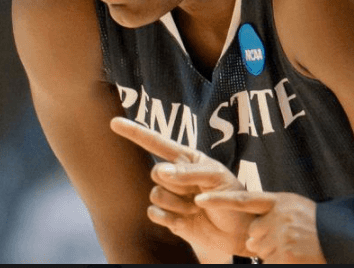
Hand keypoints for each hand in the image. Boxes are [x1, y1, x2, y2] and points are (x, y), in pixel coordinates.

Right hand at [110, 117, 253, 258]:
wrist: (239, 231)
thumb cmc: (232, 197)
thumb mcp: (217, 178)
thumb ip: (188, 172)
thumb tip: (160, 171)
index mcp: (186, 159)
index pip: (156, 143)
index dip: (135, 132)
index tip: (114, 122)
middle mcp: (174, 176)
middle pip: (155, 173)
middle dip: (176, 183)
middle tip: (198, 192)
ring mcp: (170, 198)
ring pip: (155, 195)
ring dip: (177, 203)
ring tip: (196, 208)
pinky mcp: (168, 218)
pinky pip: (154, 214)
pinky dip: (169, 217)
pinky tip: (185, 220)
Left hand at [194, 190, 325, 263]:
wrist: (338, 235)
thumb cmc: (313, 221)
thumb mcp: (292, 206)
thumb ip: (269, 212)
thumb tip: (250, 235)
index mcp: (277, 201)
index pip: (242, 199)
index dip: (219, 200)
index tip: (199, 199)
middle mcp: (276, 218)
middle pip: (252, 233)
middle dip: (263, 238)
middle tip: (285, 236)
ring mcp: (280, 237)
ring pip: (260, 249)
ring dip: (272, 251)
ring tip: (292, 244)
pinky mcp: (285, 255)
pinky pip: (269, 261)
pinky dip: (279, 260)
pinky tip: (293, 254)